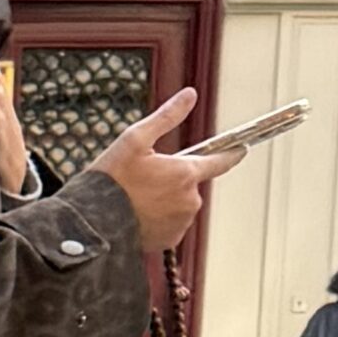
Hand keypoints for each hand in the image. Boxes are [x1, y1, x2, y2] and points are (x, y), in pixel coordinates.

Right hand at [90, 89, 244, 253]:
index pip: (218, 161)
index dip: (231, 155)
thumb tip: (190, 95)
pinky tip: (138, 215)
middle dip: (173, 180)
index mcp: (185, 173)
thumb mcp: (136, 138)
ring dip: (165, 200)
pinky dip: (158, 219)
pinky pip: (171, 225)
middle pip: (189, 184)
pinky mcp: (169, 241)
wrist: (95, 223)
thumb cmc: (113, 179)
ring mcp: (180, 223)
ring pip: (179, 205)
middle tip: (144, 180)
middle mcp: (189, 200)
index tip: (242, 150)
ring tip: (137, 199)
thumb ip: (168, 116)